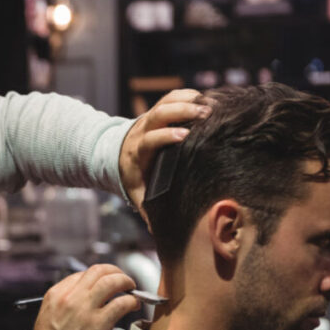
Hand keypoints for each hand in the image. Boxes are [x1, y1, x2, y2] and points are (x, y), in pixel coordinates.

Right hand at [33, 264, 138, 329]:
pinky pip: (121, 302)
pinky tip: (134, 305)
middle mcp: (71, 297)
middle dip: (114, 271)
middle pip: (98, 271)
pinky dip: (131, 301)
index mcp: (56, 294)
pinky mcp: (100, 323)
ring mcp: (86, 308)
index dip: (97, 276)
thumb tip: (83, 296)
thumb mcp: (47, 315)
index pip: (81, 274)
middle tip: (122, 279)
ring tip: (131, 288)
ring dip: (125, 281)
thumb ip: (63, 302)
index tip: (105, 282)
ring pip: (111, 281)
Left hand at [119, 89, 208, 219]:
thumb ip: (147, 210)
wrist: (116, 154)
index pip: (150, 139)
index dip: (164, 136)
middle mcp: (143, 129)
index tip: (182, 135)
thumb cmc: (133, 177)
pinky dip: (189, 95)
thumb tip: (158, 234)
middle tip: (205, 112)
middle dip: (181, 110)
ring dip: (188, 100)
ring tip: (212, 104)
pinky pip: (172, 96)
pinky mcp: (159, 109)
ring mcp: (150, 116)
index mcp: (138, 151)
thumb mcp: (138, 193)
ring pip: (167, 101)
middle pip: (159, 113)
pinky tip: (209, 98)